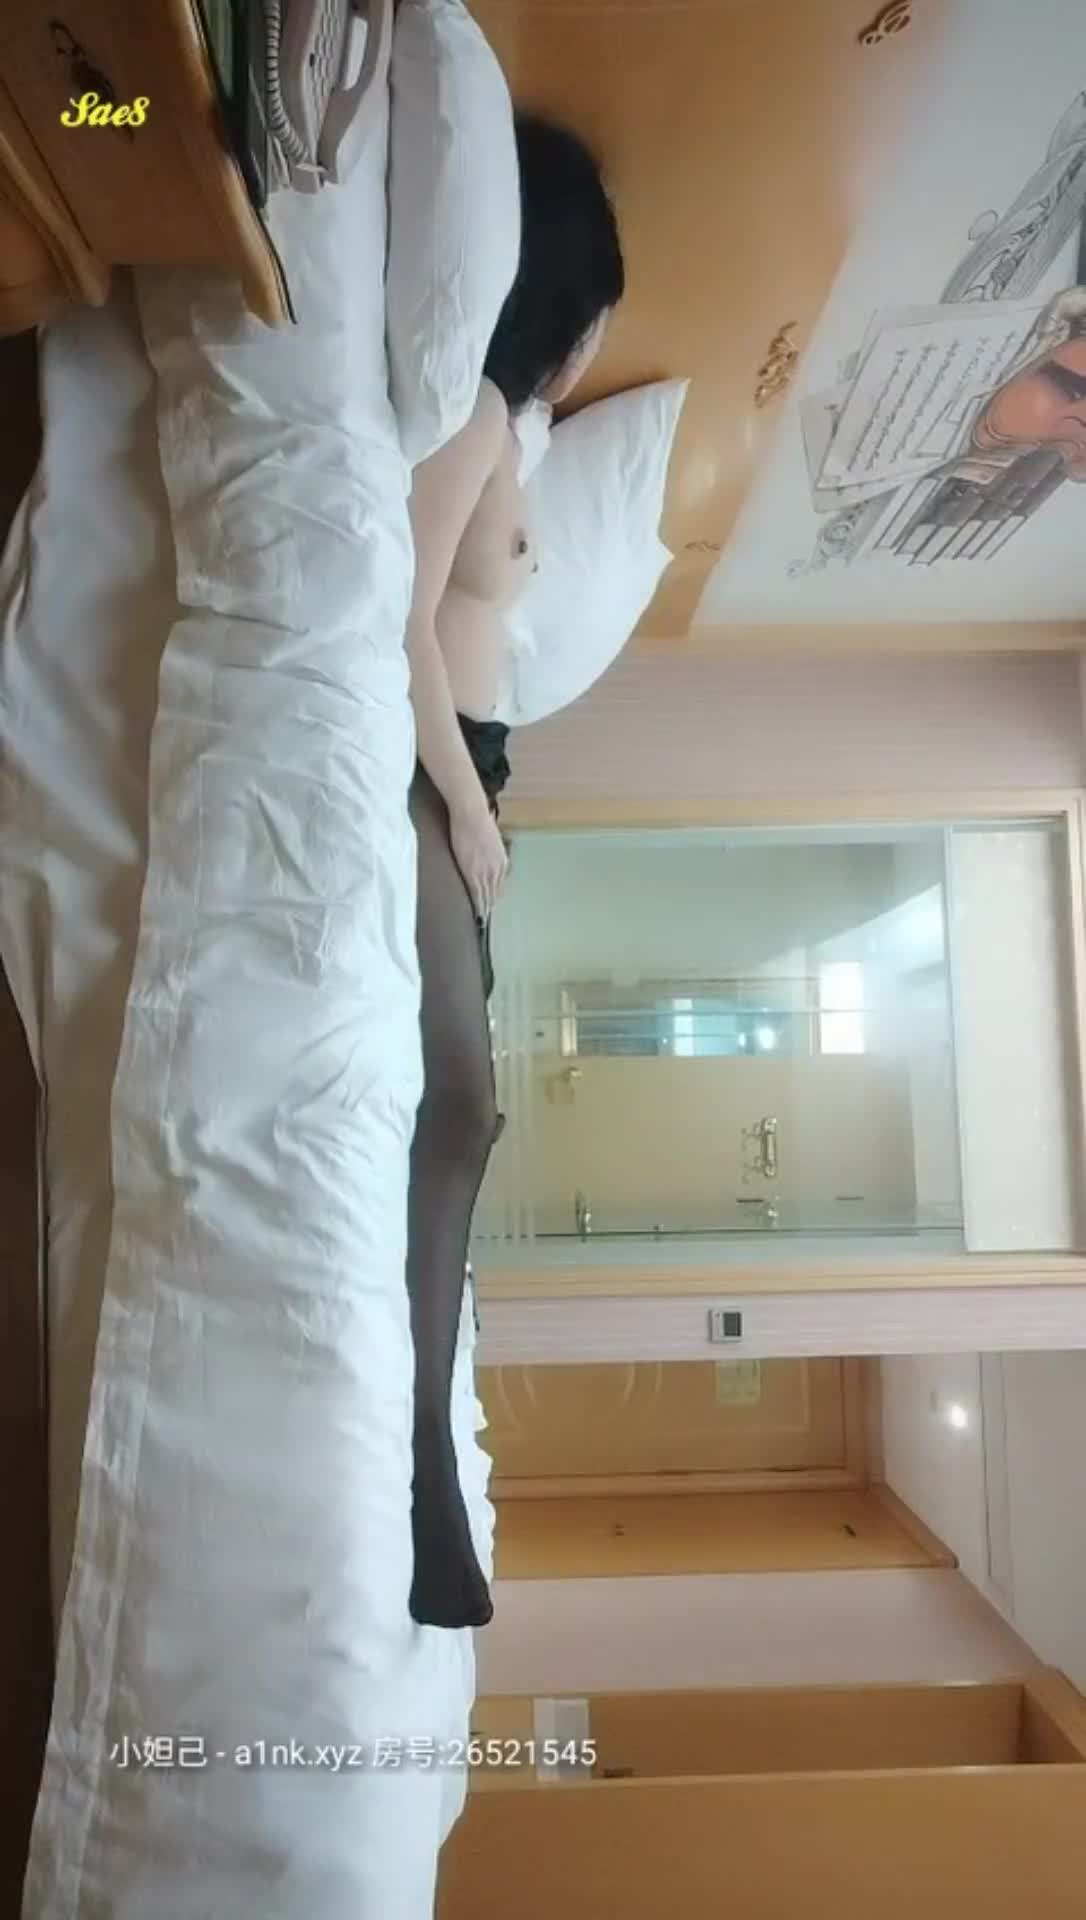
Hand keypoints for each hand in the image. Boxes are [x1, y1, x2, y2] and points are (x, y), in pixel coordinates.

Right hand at [449, 801, 508, 920]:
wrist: (471, 814)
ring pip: (487, 896)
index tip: (492, 903)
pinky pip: (477, 894)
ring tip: (482, 919)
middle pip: (495, 892)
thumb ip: (489, 849)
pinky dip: (478, 906)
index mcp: (501, 860)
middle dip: (491, 904)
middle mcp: (497, 868)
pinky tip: (477, 914)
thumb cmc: (477, 820)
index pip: (499, 883)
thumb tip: (484, 849)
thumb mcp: (489, 837)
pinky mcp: (473, 873)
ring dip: (485, 908)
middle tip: (487, 916)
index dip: (495, 895)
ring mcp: (486, 872)